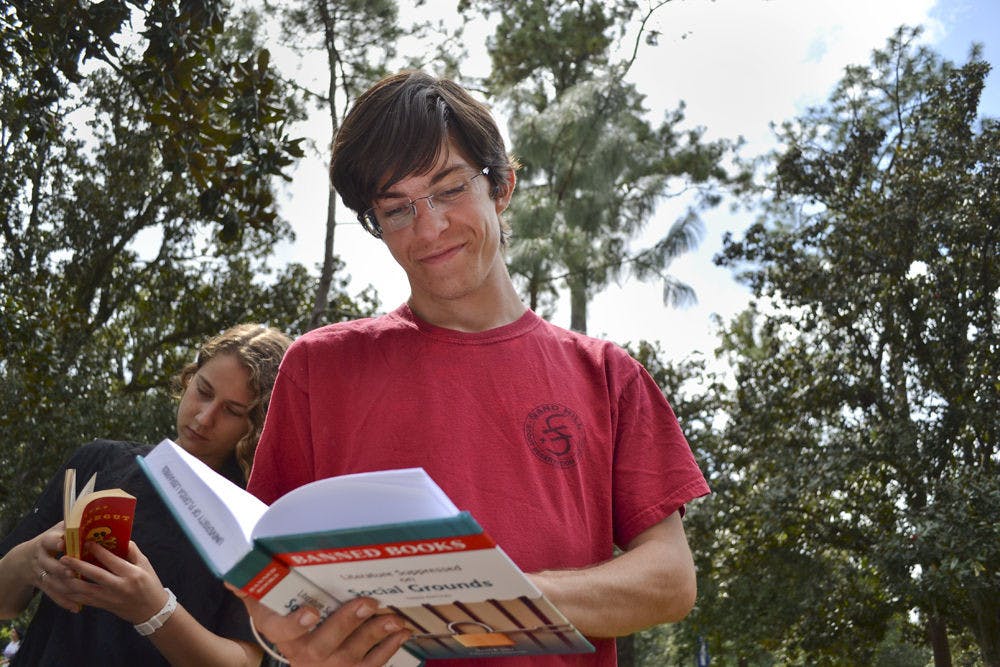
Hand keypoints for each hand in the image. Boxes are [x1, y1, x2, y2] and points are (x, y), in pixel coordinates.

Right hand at [25, 521, 81, 613]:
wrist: (25, 558)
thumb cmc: (52, 539)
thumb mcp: (57, 529)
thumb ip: (72, 525)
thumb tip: (96, 516)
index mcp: (46, 541)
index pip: (49, 540)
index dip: (55, 542)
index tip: (63, 543)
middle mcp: (40, 557)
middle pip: (49, 564)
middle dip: (60, 569)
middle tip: (72, 573)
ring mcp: (39, 572)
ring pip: (51, 581)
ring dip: (65, 588)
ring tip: (80, 594)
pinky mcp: (42, 585)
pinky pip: (52, 594)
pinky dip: (64, 601)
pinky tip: (77, 608)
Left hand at [58, 541, 169, 623]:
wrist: (152, 611)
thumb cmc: (150, 584)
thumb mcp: (146, 565)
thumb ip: (133, 552)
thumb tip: (121, 539)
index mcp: (132, 574)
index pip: (112, 561)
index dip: (98, 551)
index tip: (86, 542)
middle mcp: (119, 586)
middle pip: (95, 575)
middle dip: (78, 566)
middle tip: (64, 558)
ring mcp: (110, 598)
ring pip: (85, 590)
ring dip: (70, 581)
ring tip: (59, 572)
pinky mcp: (104, 606)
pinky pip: (84, 600)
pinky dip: (72, 594)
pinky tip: (63, 586)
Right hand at [227, 584, 409, 665]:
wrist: (303, 653)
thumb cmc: (287, 617)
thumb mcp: (265, 603)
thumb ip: (251, 587)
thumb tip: (233, 577)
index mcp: (283, 635)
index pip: (283, 632)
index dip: (295, 624)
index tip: (310, 611)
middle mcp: (305, 654)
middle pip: (323, 645)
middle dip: (347, 624)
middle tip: (366, 603)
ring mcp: (329, 666)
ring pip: (351, 656)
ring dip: (374, 636)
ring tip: (393, 618)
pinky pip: (370, 666)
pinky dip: (388, 650)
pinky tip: (401, 633)